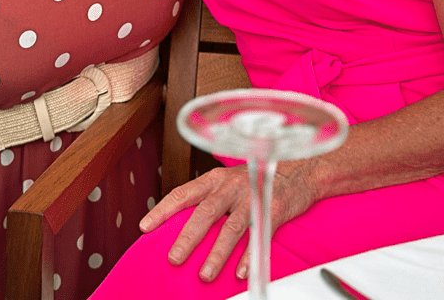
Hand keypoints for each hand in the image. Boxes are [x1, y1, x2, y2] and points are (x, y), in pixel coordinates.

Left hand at [139, 162, 316, 282]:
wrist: (298, 169)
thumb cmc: (257, 179)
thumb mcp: (228, 181)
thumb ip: (208, 198)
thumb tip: (180, 223)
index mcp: (216, 178)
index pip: (184, 193)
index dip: (163, 210)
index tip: (145, 227)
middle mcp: (232, 185)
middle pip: (206, 212)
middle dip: (188, 237)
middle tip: (174, 258)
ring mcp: (253, 197)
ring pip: (232, 228)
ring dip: (217, 253)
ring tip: (205, 274)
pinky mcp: (274, 210)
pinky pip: (259, 237)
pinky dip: (250, 256)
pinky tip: (241, 273)